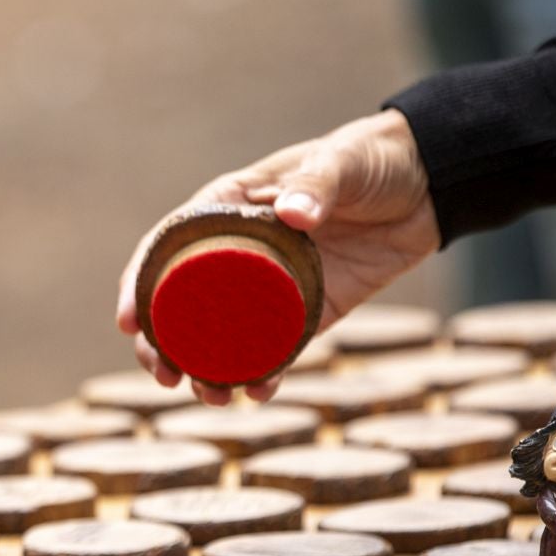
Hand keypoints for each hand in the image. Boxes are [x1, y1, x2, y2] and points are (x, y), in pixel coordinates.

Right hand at [117, 110, 438, 403]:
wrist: (428, 184)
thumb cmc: (370, 159)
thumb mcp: (340, 163)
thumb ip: (317, 184)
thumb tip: (291, 216)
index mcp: (228, 208)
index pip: (167, 249)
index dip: (138, 284)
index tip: (127, 321)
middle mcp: (240, 252)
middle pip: (183, 305)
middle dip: (163, 345)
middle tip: (163, 376)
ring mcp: (272, 287)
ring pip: (224, 336)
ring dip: (208, 371)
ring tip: (210, 396)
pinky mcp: (310, 311)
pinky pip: (277, 349)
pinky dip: (264, 374)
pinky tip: (259, 393)